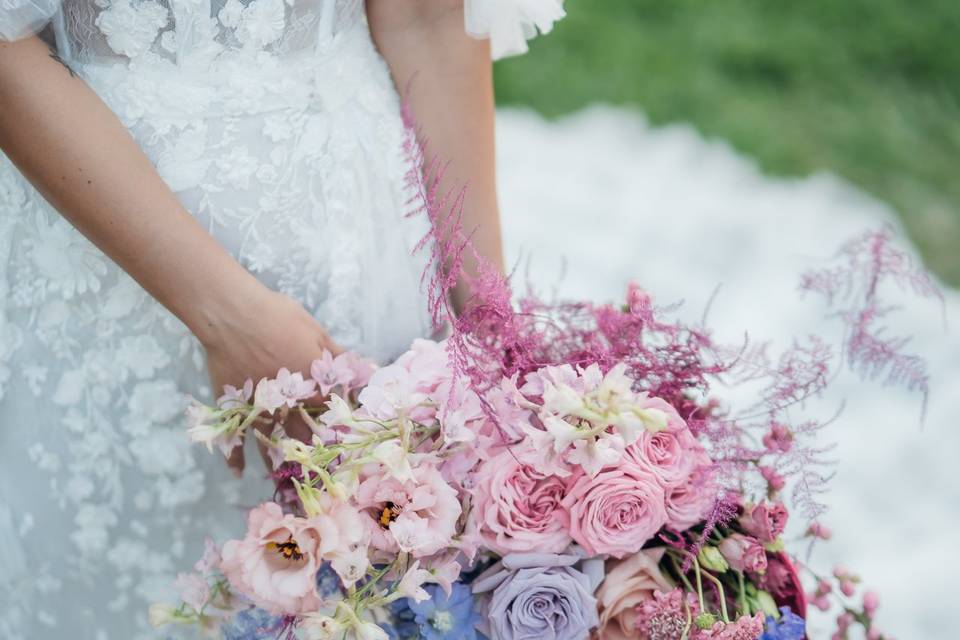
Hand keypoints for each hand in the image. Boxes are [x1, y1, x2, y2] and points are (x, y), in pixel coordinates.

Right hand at [201, 289, 342, 475]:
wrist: (233, 315)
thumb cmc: (279, 318)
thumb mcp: (317, 332)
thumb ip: (339, 356)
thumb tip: (368, 369)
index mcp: (312, 389)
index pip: (333, 414)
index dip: (341, 427)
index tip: (349, 443)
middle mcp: (288, 406)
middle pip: (304, 435)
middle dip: (315, 453)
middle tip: (322, 472)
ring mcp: (259, 410)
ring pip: (273, 443)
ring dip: (281, 463)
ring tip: (289, 481)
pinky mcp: (234, 407)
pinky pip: (234, 437)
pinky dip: (235, 457)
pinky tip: (238, 472)